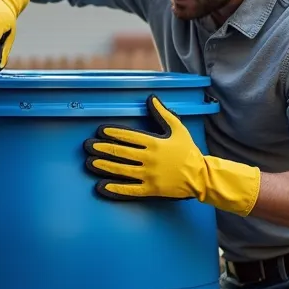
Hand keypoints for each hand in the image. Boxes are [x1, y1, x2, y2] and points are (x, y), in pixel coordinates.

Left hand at [83, 94, 260, 215]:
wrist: (200, 176)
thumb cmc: (188, 151)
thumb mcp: (178, 129)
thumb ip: (163, 113)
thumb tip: (151, 98)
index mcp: (156, 143)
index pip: (130, 136)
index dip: (113, 133)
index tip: (100, 131)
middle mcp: (150, 159)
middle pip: (122, 153)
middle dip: (103, 148)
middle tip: (88, 146)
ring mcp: (150, 175)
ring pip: (122, 170)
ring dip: (104, 166)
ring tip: (90, 163)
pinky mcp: (151, 190)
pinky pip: (130, 190)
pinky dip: (115, 189)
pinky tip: (102, 187)